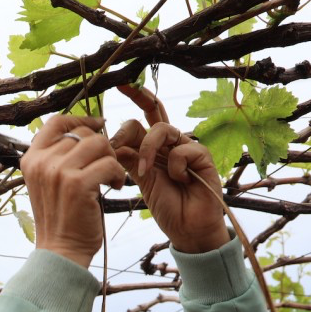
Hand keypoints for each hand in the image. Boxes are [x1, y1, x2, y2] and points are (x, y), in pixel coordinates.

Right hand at [19, 115, 125, 268]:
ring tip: (111, 178)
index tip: (98, 125)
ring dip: (112, 160)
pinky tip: (116, 187)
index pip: (56, 122)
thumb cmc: (61, 218)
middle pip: (83, 133)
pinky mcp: (77, 184)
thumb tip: (85, 130)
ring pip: (99, 144)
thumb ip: (58, 158)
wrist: (60, 252)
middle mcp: (41, 162)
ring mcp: (58, 172)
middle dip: (102, 148)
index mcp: (31, 159)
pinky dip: (118, 175)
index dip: (80, 119)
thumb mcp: (49, 183)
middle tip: (106, 168)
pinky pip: (110, 164)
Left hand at [110, 86, 229, 253]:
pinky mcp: (202, 156)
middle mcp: (169, 143)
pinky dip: (175, 166)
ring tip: (144, 172)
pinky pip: (182, 149)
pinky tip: (180, 181)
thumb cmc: (167, 206)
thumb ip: (128, 158)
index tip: (120, 83)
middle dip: (138, 97)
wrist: (188, 228)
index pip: (141, 118)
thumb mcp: (140, 180)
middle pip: (154, 111)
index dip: (134, 99)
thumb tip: (109, 140)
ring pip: (162, 129)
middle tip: (123, 91)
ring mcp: (186, 147)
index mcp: (152, 147)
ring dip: (148, 150)